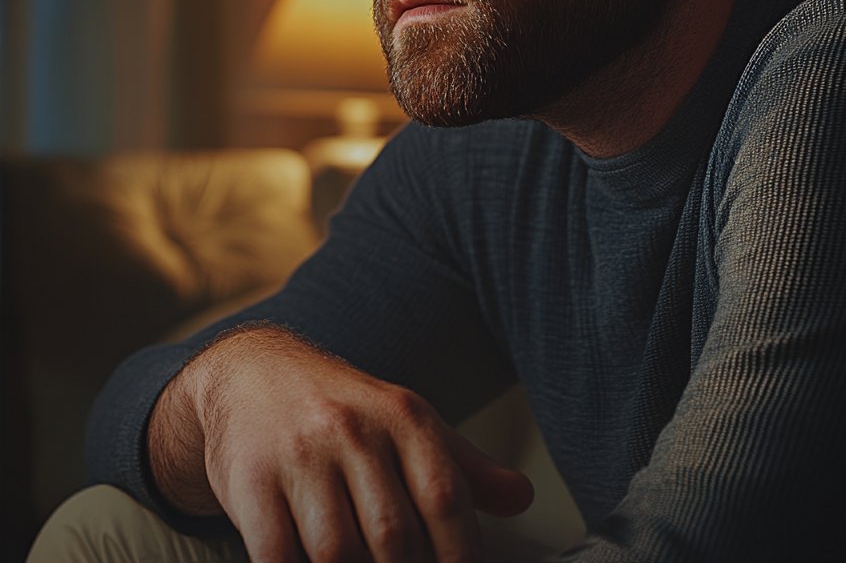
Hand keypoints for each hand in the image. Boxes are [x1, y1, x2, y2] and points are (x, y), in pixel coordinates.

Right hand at [147, 325, 533, 561]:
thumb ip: (463, 465)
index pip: (445, 496)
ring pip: (337, 554)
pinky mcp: (251, 484)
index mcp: (402, 415)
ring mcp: (299, 457)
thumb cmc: (342, 408)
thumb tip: (521, 497)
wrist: (252, 374)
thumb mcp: (406, 420)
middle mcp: (353, 430)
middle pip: (394, 535)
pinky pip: (279, 557)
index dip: (461, 554)